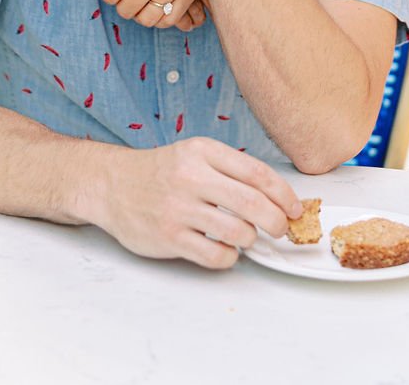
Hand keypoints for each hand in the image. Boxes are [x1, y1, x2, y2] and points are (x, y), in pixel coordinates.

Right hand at [91, 137, 302, 269]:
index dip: (284, 194)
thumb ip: (230, 170)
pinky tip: (225, 249)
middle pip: (253, 204)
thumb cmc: (161, 172)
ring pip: (237, 232)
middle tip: (280, 229)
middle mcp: (191, 177)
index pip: (257, 173)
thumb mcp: (194, 154)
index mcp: (202, 151)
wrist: (112, 184)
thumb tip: (276, 196)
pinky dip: (229, 257)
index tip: (295, 208)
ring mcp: (179, 208)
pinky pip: (216, 255)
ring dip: (251, 240)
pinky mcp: (169, 237)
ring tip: (246, 237)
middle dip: (277, 222)